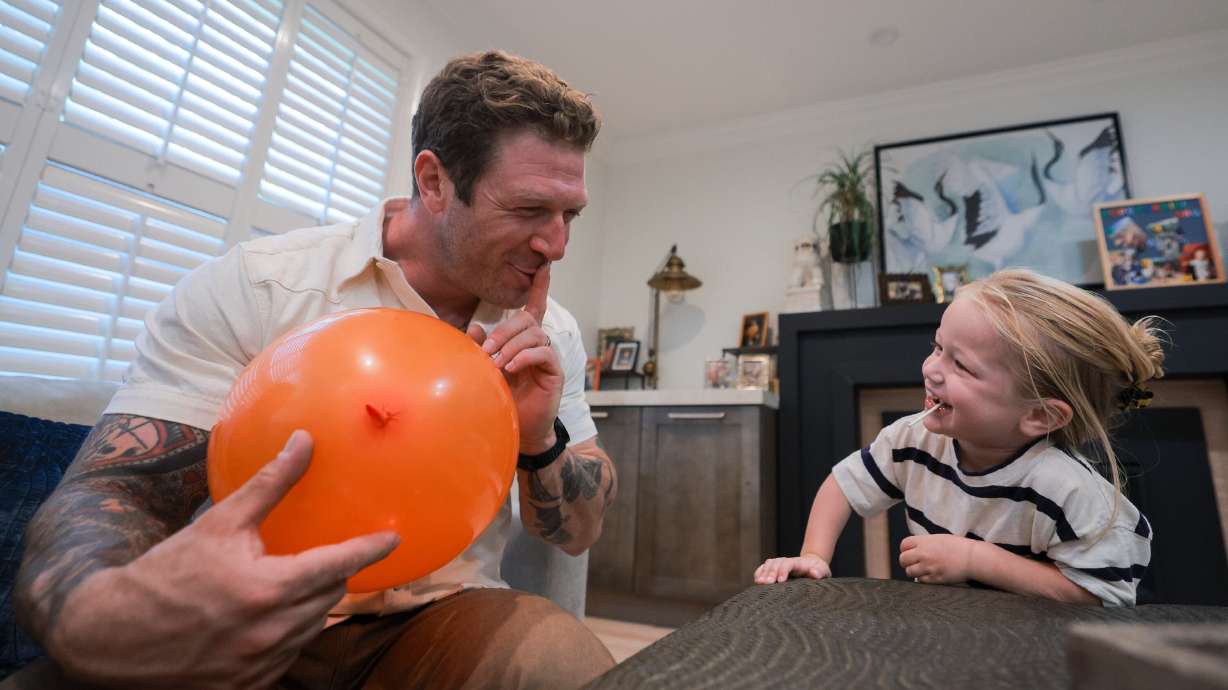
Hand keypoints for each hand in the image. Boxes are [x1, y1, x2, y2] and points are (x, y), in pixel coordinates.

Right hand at [48, 431, 398, 688]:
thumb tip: (304, 441)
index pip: (337, 566)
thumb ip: (270, 484)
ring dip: (308, 605)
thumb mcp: (220, 523)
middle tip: (318, 558)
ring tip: (285, 586)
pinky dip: (287, 633)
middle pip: (328, 597)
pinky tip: (265, 619)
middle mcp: (271, 631)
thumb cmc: (167, 574)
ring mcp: (262, 663)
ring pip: (312, 627)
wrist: (114, 636)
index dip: (368, 551)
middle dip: (329, 575)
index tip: (391, 539)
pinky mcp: (250, 685)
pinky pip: (289, 654)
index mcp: (268, 589)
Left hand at [466, 263, 562, 454]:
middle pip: (527, 320)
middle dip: (505, 330)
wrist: (520, 430)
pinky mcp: (554, 372)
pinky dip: (524, 356)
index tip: (544, 267)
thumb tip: (475, 328)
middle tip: (487, 349)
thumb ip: (482, 348)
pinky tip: (511, 367)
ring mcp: (548, 358)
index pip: (533, 309)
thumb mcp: (487, 370)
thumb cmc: (504, 399)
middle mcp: (538, 345)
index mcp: (523, 341)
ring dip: (511, 345)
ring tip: (497, 362)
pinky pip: (543, 352)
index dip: (540, 288)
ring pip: (534, 334)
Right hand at [753, 553, 830, 583]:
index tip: (780, 581)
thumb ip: (819, 572)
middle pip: (776, 563)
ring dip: (763, 573)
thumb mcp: (823, 571)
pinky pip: (764, 567)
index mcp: (798, 563)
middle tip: (766, 583)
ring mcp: (779, 563)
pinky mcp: (774, 568)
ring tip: (760, 583)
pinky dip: (759, 572)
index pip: (788, 563)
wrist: (813, 564)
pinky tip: (757, 580)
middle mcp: (786, 561)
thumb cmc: (818, 570)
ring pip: (768, 564)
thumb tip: (815, 574)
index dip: (783, 570)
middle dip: (770, 573)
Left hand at [899, 534, 976, 583]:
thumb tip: (915, 548)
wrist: (972, 558)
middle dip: (906, 561)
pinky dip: (923, 578)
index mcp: (925, 541)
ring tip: (922, 569)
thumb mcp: (939, 538)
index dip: (905, 549)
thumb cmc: (959, 547)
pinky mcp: (934, 578)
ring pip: (909, 571)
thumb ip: (925, 543)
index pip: (904, 545)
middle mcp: (924, 554)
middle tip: (913, 563)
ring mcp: (928, 567)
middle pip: (903, 559)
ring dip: (914, 571)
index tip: (909, 552)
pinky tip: (930, 575)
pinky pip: (921, 580)